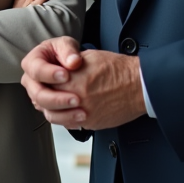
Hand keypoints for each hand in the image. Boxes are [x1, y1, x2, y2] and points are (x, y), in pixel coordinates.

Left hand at [22, 41, 144, 130]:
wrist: (139, 85)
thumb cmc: (118, 69)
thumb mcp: (88, 58)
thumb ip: (68, 66)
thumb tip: (57, 70)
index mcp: (73, 80)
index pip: (45, 83)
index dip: (44, 81)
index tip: (45, 80)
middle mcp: (76, 99)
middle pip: (47, 102)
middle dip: (45, 97)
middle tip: (46, 92)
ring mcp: (84, 114)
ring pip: (55, 117)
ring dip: (53, 111)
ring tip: (55, 103)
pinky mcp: (92, 124)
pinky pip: (71, 124)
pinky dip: (66, 119)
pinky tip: (69, 111)